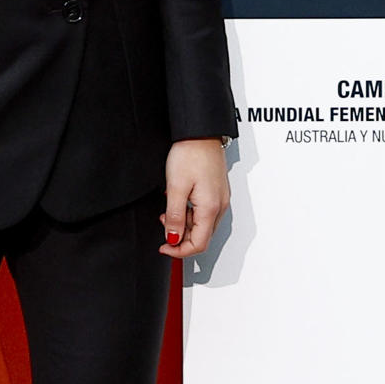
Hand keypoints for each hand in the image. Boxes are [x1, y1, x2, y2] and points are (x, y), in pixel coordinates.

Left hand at [159, 137, 229, 257]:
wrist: (200, 132)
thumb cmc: (190, 153)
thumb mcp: (175, 188)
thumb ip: (174, 217)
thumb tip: (173, 238)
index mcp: (211, 208)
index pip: (199, 244)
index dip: (179, 251)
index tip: (164, 247)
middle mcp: (220, 205)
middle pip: (202, 236)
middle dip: (180, 236)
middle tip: (164, 223)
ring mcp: (220, 198)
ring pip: (203, 225)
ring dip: (184, 224)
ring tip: (169, 208)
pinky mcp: (217, 191)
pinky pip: (205, 212)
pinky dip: (190, 213)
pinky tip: (180, 200)